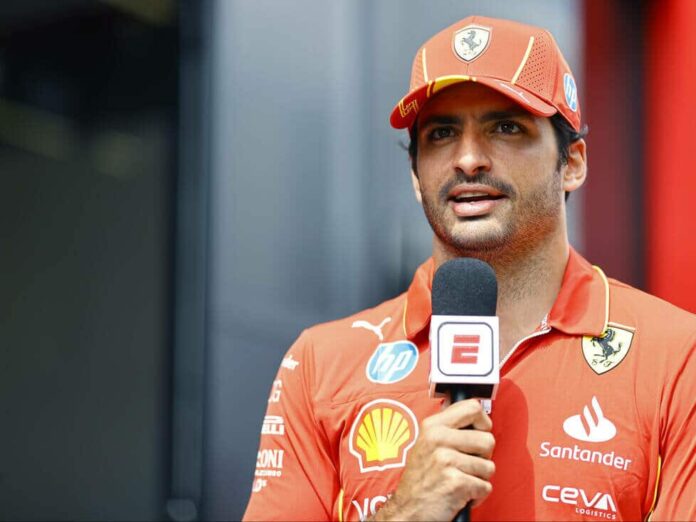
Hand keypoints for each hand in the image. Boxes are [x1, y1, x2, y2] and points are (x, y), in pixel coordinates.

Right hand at [370, 399, 494, 520]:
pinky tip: (461, 494)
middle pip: (488, 439)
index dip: (483, 422)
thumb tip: (473, 411)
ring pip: (489, 466)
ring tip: (460, 480)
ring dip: (479, 478)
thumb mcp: (426, 443)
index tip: (479, 433)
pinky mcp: (455, 482)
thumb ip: (448, 427)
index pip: (472, 408)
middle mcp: (438, 439)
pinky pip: (485, 487)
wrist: (407, 510)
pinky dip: (477, 496)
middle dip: (484, 457)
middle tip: (467, 465)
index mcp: (432, 426)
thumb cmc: (420, 479)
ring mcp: (446, 460)